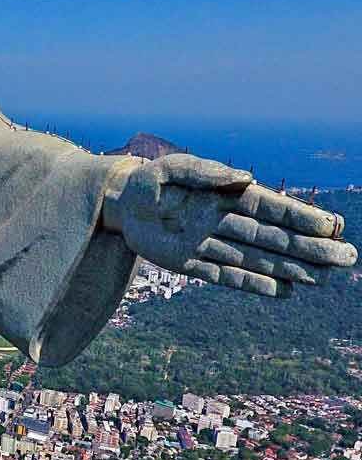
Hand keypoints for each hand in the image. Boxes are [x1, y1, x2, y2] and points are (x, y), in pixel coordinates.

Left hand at [103, 153, 356, 296]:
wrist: (120, 202)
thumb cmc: (152, 179)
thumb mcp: (174, 167)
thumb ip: (208, 172)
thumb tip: (247, 178)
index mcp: (226, 194)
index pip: (270, 208)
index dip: (301, 218)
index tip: (332, 227)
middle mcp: (223, 221)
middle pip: (272, 237)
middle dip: (308, 248)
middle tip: (345, 258)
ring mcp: (208, 244)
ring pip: (256, 259)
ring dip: (290, 269)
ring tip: (323, 278)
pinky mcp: (189, 263)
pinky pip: (226, 276)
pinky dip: (254, 284)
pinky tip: (284, 291)